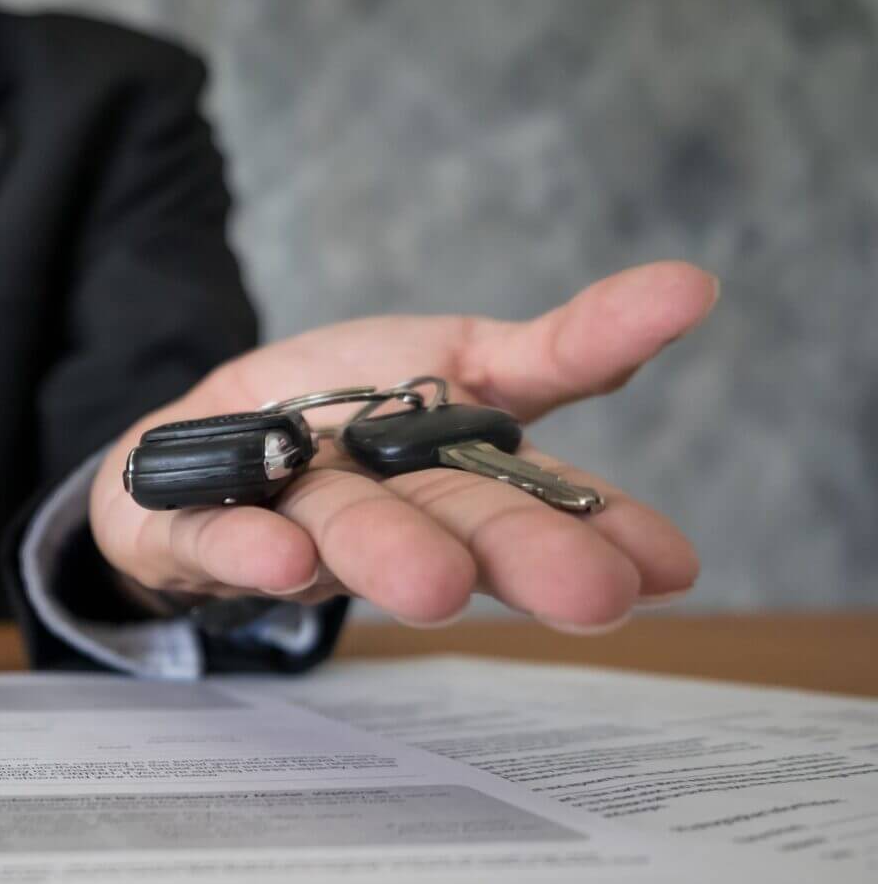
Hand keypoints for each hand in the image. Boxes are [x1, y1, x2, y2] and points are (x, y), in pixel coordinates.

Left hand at [92, 262, 714, 630]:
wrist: (194, 450)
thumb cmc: (340, 415)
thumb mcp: (460, 360)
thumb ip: (564, 349)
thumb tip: (693, 288)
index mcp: (453, 491)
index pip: (538, 503)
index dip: (601, 532)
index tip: (671, 569)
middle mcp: (381, 522)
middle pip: (453, 530)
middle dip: (517, 556)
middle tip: (590, 595)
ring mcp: (287, 527)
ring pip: (342, 539)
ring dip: (391, 558)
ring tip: (435, 585)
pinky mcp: (191, 528)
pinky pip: (214, 540)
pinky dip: (245, 552)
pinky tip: (281, 561)